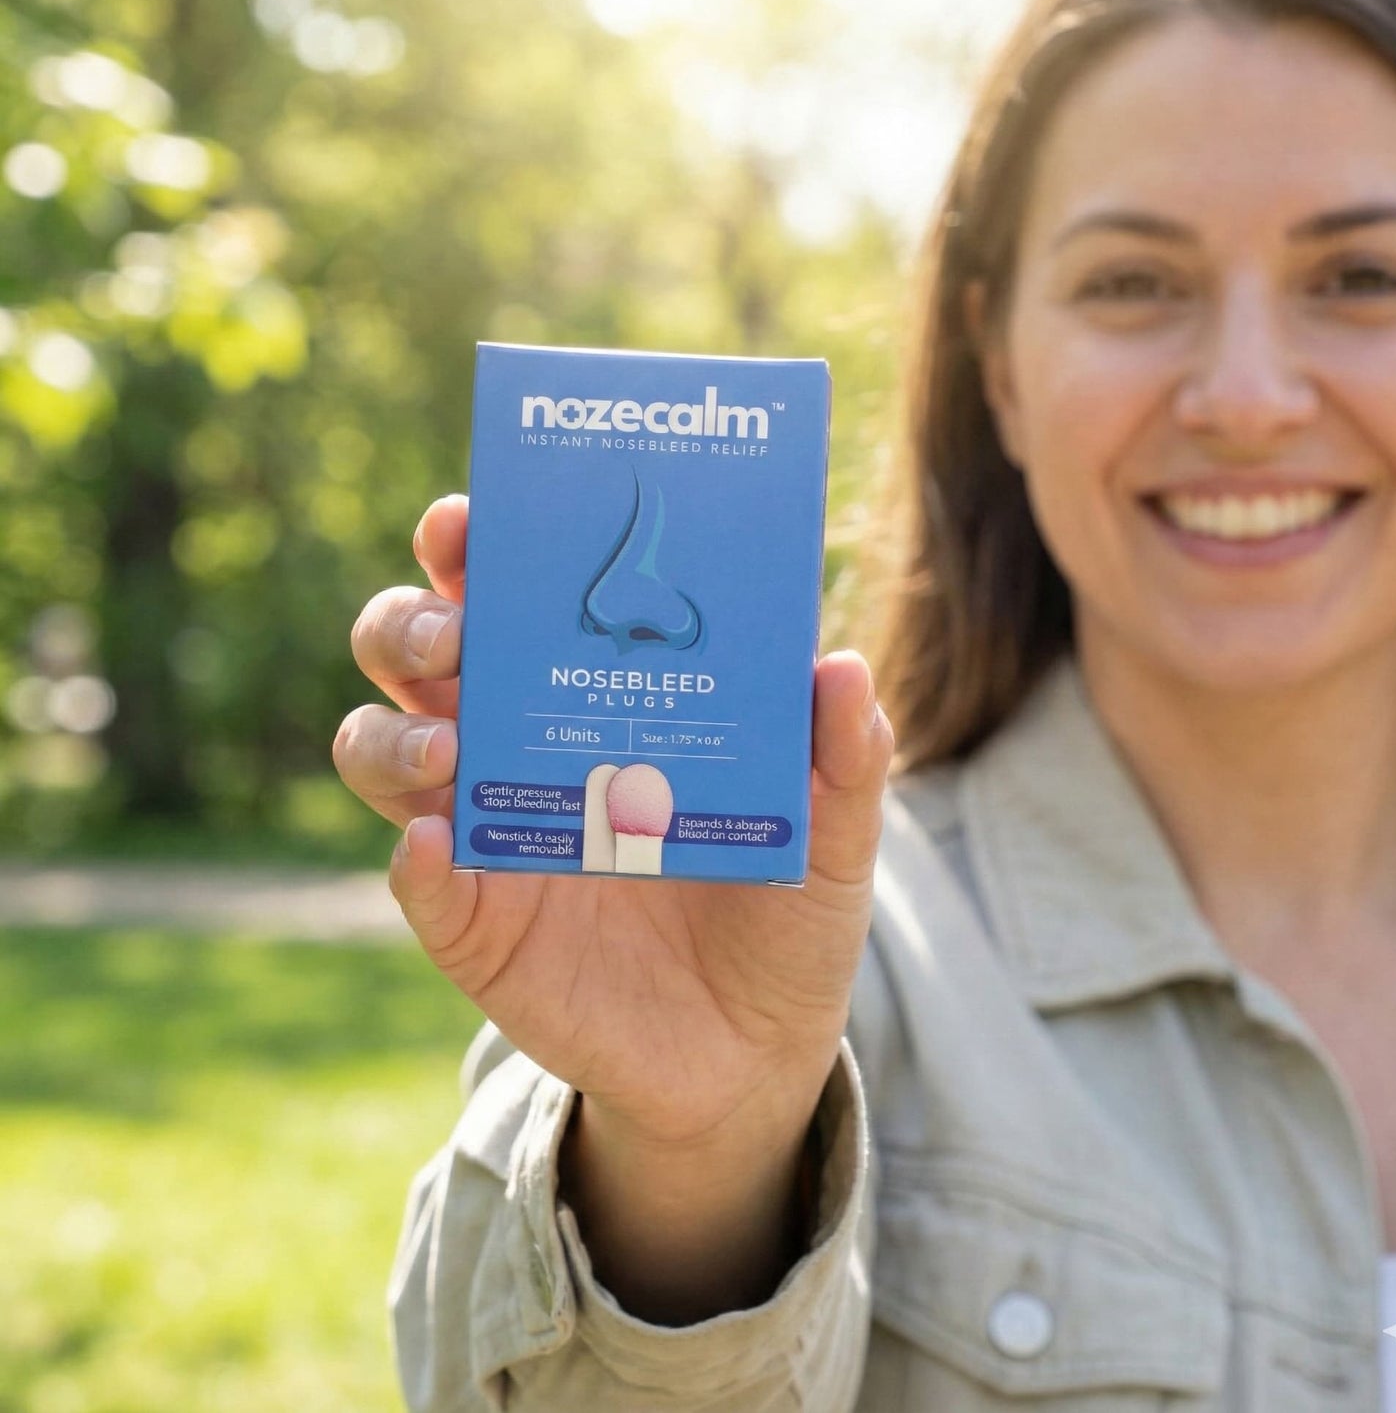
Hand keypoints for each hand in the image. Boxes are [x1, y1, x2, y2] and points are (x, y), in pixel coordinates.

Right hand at [334, 494, 893, 1155]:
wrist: (755, 1049)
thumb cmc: (785, 911)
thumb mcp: (831, 832)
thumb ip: (843, 758)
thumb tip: (843, 669)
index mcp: (596, 694)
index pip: (512, 595)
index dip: (476, 546)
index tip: (473, 516)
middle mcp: (522, 745)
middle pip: (415, 653)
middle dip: (410, 621)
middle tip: (455, 629)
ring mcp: (490, 833)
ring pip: (383, 750)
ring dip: (393, 732)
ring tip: (451, 743)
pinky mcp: (476, 926)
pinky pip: (418, 882)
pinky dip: (414, 861)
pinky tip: (437, 843)